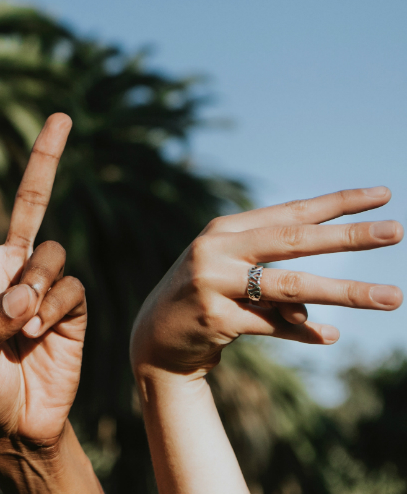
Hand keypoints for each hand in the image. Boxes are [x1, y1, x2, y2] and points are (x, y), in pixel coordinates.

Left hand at [0, 115, 96, 490]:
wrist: (17, 426)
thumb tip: (26, 294)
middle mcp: (10, 269)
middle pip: (30, 202)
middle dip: (45, 159)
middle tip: (62, 115)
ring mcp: (43, 287)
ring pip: (52, 253)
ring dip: (36, 287)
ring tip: (21, 328)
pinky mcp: (72, 309)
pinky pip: (70, 288)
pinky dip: (53, 310)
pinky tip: (40, 337)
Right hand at [130, 187, 402, 379]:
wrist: (154, 341)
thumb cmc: (205, 301)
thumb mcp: (236, 281)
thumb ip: (278, 285)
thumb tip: (318, 315)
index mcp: (224, 230)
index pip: (290, 212)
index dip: (337, 203)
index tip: (382, 195)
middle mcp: (216, 249)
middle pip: (294, 240)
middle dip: (349, 237)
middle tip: (397, 231)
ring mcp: (214, 283)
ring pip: (293, 286)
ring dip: (347, 292)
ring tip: (391, 296)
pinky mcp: (215, 317)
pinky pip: (274, 326)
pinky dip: (305, 332)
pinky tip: (329, 336)